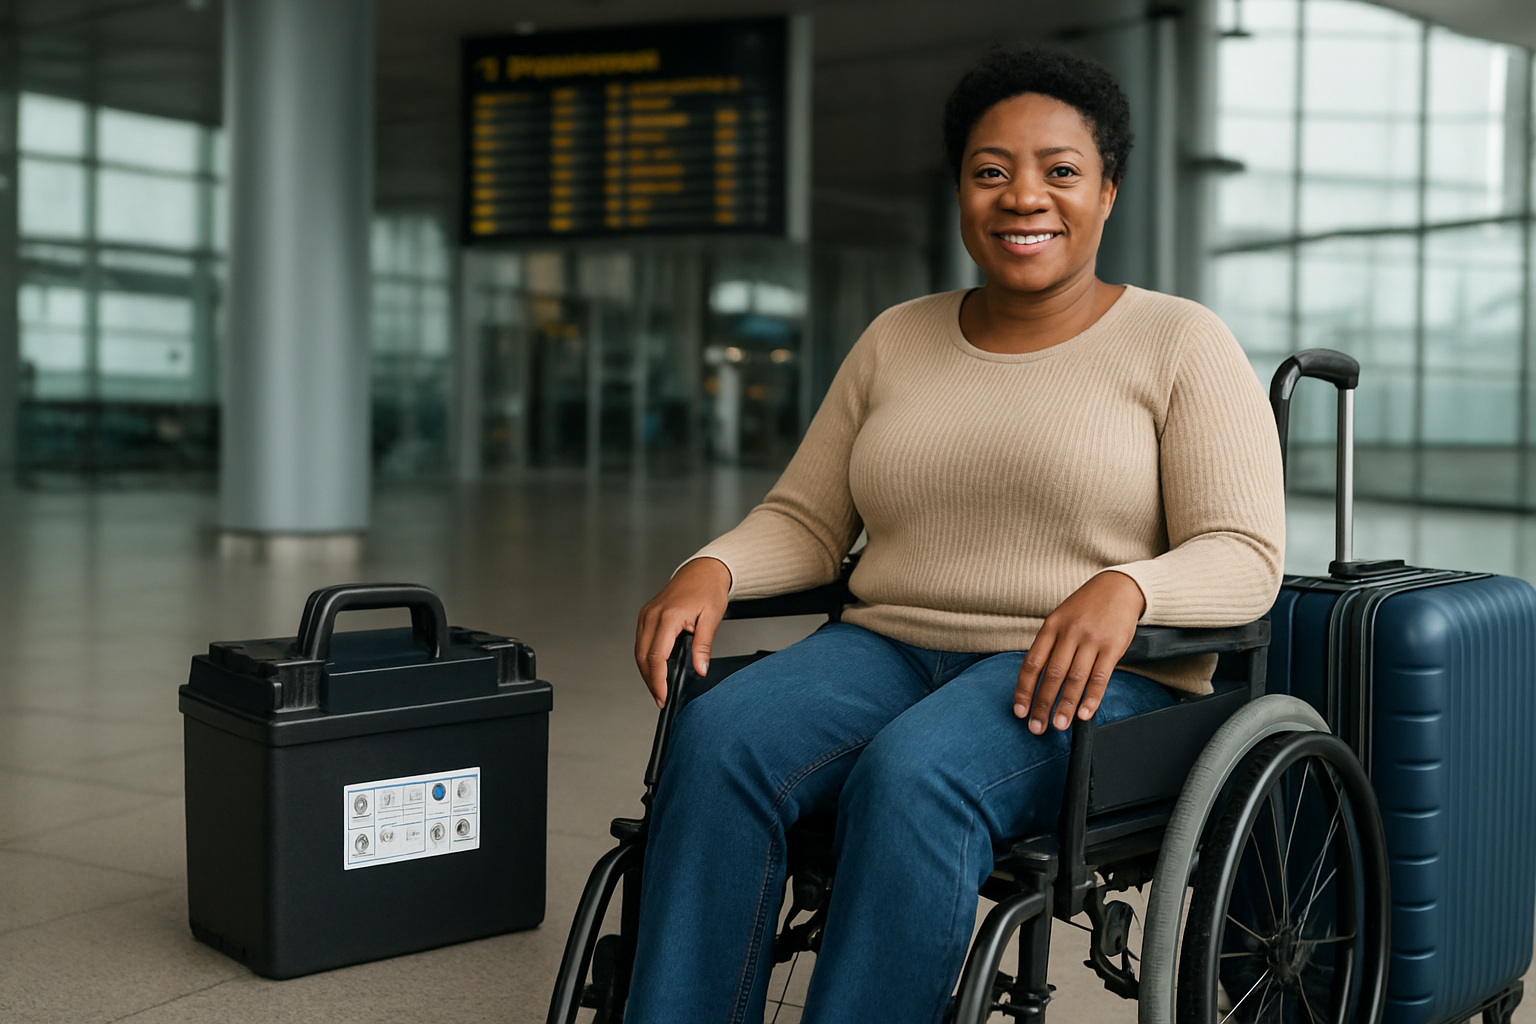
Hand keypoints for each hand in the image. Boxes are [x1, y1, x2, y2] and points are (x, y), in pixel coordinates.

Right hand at [635, 557, 731, 707]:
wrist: (702, 570)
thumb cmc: (708, 590)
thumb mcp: (712, 618)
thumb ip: (703, 646)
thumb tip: (700, 669)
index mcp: (668, 617)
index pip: (657, 656)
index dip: (658, 680)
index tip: (663, 696)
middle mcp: (652, 616)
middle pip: (643, 657)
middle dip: (650, 681)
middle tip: (661, 698)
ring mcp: (646, 615)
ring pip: (639, 651)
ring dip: (646, 671)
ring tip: (658, 688)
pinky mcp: (645, 615)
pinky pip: (641, 641)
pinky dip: (646, 658)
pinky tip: (655, 669)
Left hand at [1014, 571, 1144, 733]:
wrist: (1119, 587)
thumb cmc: (1085, 607)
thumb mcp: (1061, 618)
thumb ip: (1050, 646)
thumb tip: (1036, 681)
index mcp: (1051, 627)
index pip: (1032, 663)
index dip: (1024, 690)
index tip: (1020, 711)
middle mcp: (1069, 633)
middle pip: (1052, 675)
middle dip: (1043, 704)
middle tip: (1037, 727)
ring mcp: (1092, 640)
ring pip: (1075, 679)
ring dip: (1066, 706)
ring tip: (1059, 725)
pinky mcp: (1112, 647)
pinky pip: (1101, 677)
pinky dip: (1092, 699)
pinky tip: (1085, 714)